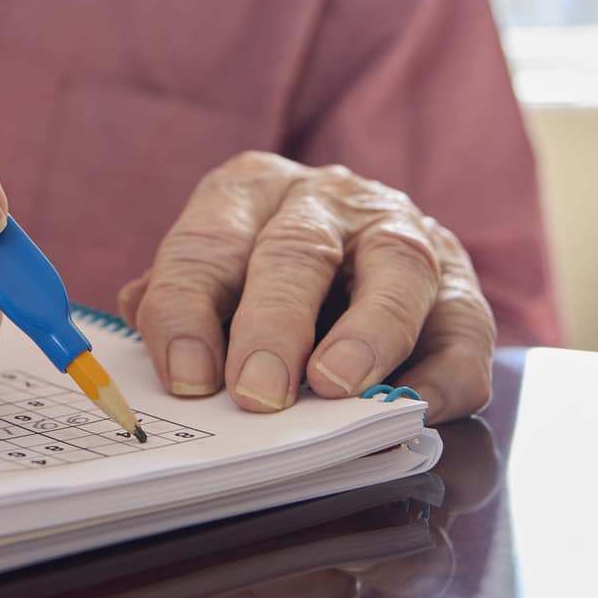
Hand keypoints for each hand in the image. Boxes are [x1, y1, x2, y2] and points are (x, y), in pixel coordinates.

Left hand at [118, 154, 494, 420]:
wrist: (367, 249)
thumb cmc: (270, 269)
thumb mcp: (218, 266)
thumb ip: (180, 292)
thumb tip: (135, 312)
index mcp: (254, 188)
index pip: (210, 241)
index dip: (190, 308)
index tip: (186, 374)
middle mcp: (331, 199)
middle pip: (299, 250)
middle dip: (274, 324)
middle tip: (256, 390)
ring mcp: (405, 234)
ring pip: (395, 269)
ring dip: (366, 334)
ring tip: (336, 388)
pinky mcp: (462, 286)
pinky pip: (462, 330)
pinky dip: (437, 375)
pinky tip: (407, 409)